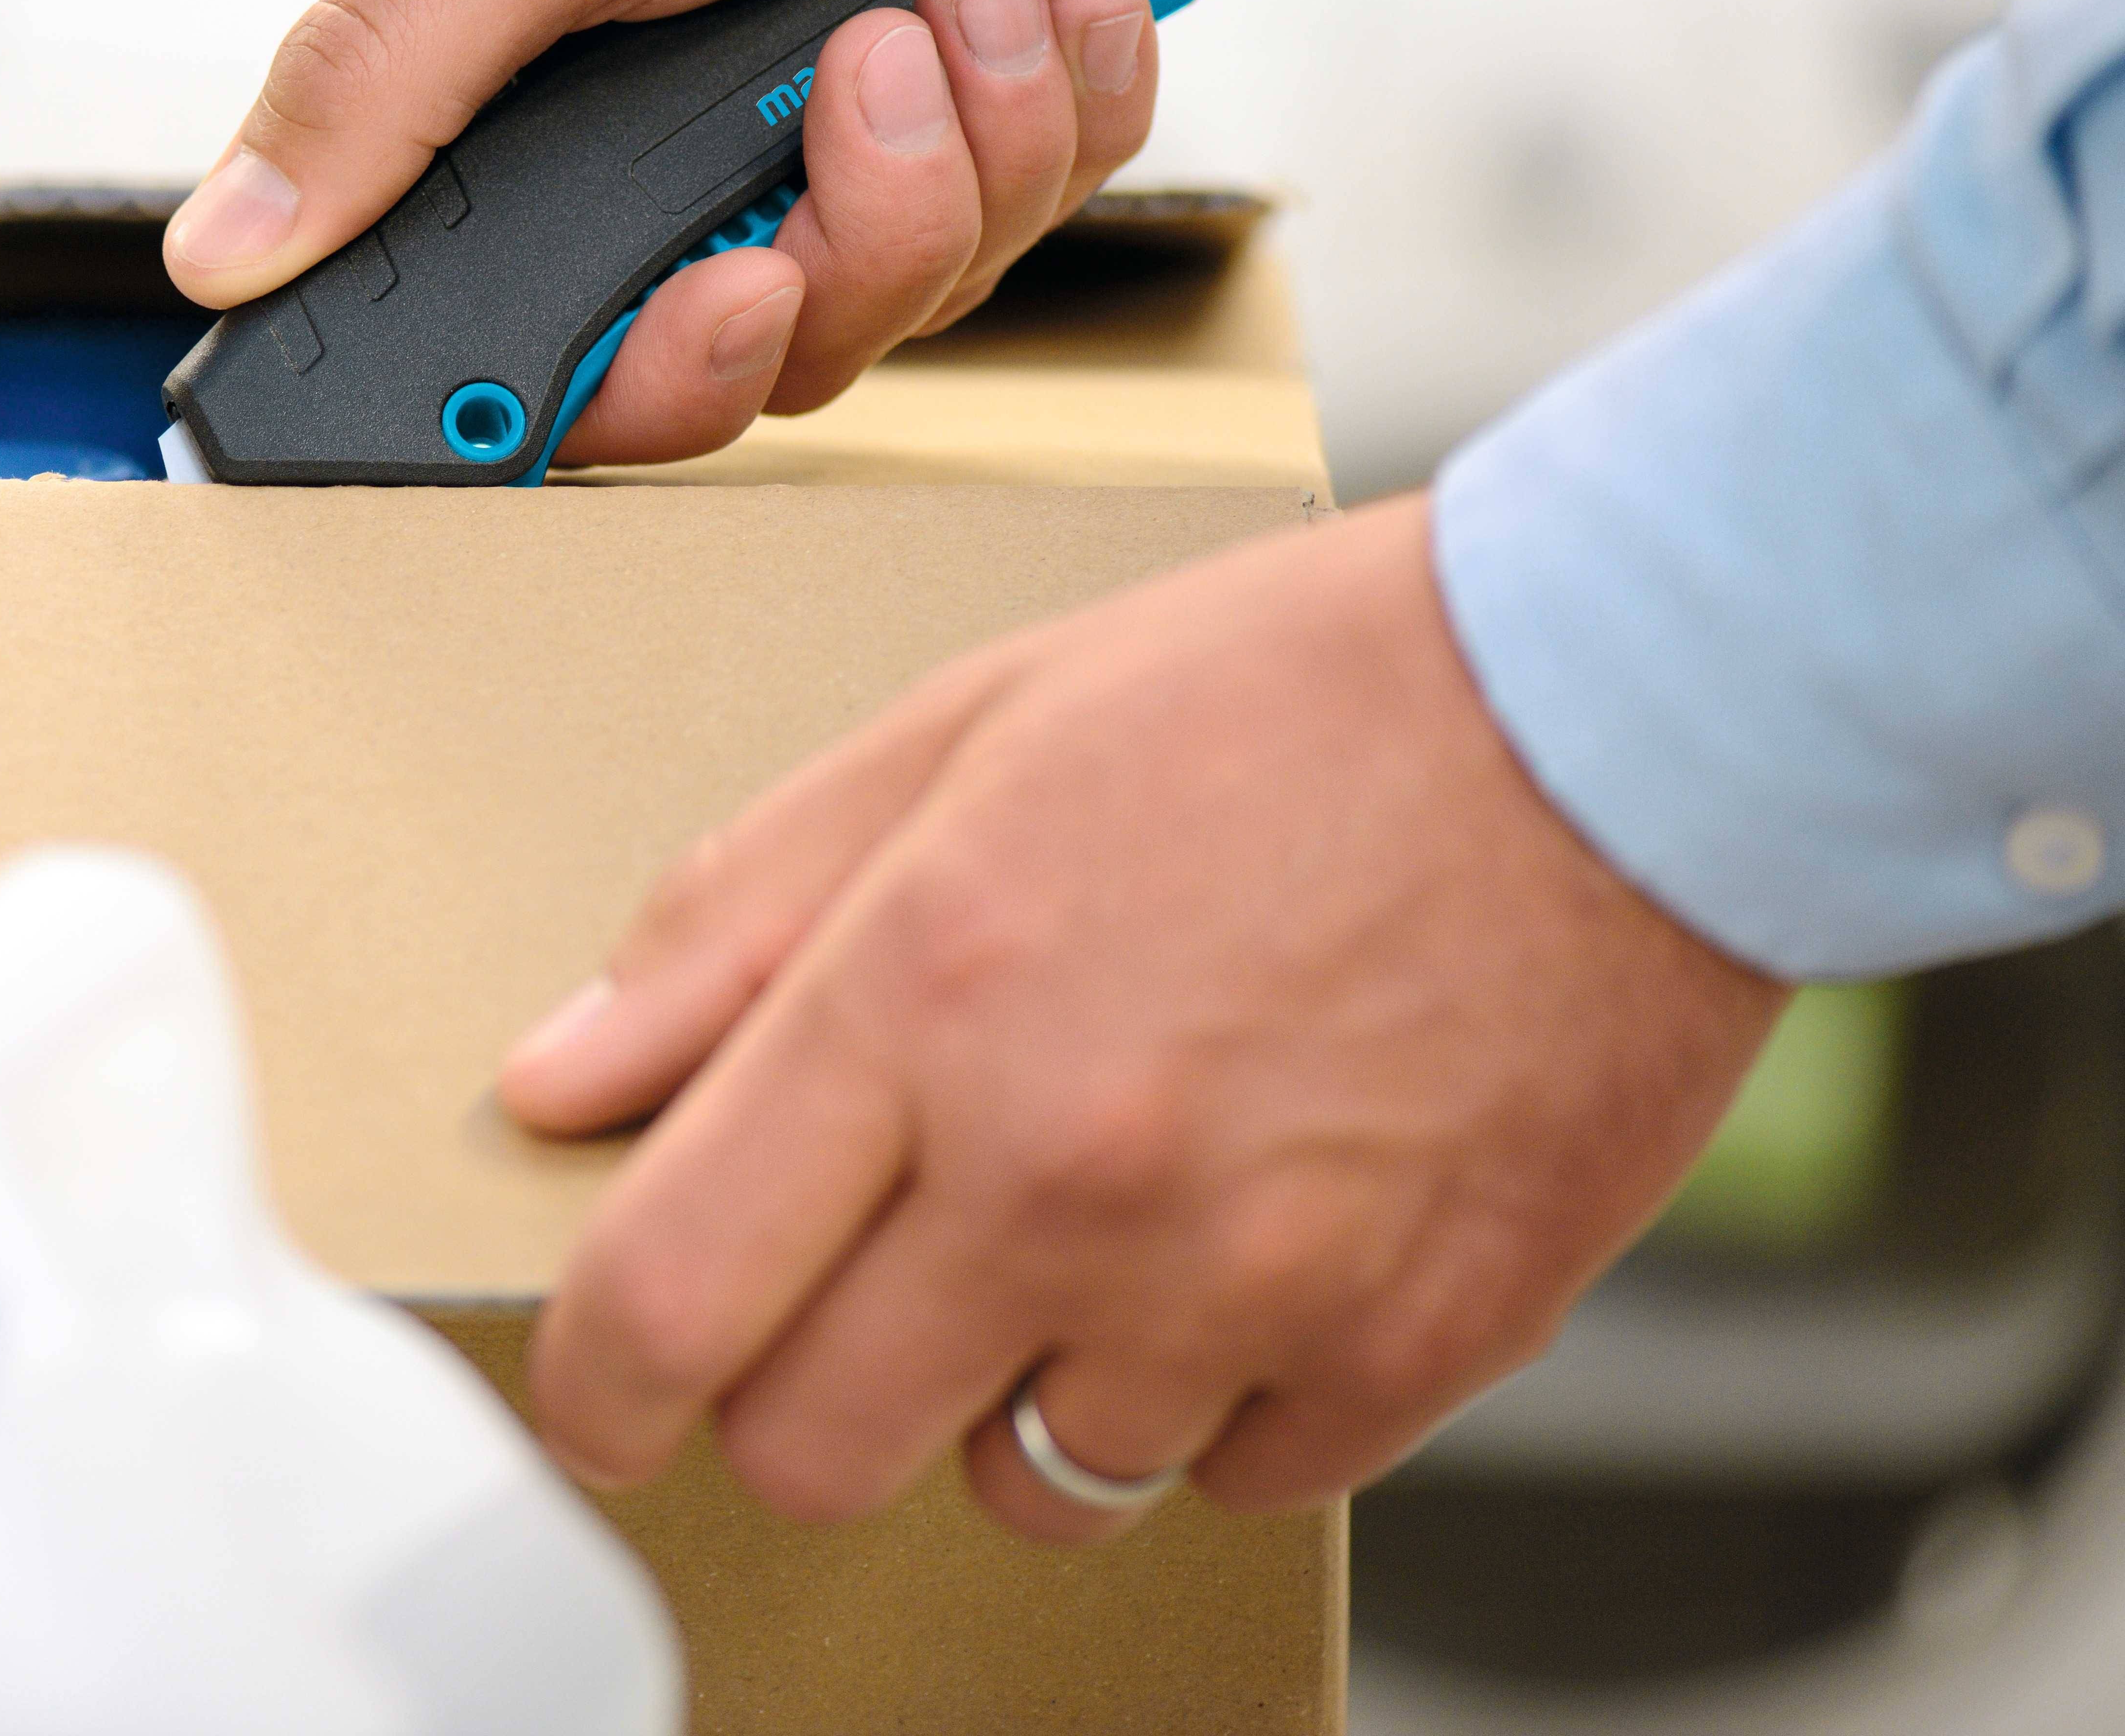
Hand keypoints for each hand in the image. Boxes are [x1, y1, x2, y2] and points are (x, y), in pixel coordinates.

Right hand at [162, 0, 1149, 466]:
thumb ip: (386, 71)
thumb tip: (219, 244)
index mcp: (537, 116)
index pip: (571, 356)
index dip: (660, 373)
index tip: (740, 289)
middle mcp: (676, 150)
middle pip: (779, 345)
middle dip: (865, 224)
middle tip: (875, 60)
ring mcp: (828, 140)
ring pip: (925, 282)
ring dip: (985, 136)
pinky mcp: (964, 117)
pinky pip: (1040, 202)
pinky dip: (1072, 103)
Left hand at [496, 496, 1786, 1537]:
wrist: (1614, 712)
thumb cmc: (1291, 697)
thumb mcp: (955, 735)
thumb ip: (730, 922)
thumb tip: (567, 1075)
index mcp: (926, 999)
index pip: (665, 1297)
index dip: (590, 1385)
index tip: (594, 1392)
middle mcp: (1067, 1168)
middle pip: (815, 1444)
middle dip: (790, 1397)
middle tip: (843, 1294)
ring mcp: (1247, 1279)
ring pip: (1029, 1485)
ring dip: (1011, 1397)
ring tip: (1078, 1236)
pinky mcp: (1412, 1345)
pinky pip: (1232, 1480)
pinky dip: (1207, 1400)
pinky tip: (1237, 1248)